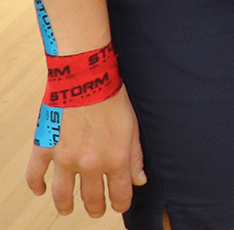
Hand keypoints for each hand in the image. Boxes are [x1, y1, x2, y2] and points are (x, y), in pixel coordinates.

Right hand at [26, 90, 145, 216]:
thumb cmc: (115, 102)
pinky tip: (41, 190)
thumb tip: (139, 180)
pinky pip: (35, 174)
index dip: (121, 203)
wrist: (88, 82)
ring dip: (65, 205)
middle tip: (96, 210)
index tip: (119, 206)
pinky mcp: (46, 149)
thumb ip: (135, 158)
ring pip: (63, 194)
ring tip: (67, 210)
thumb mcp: (134, 130)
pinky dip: (36, 185)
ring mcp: (65, 159)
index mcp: (116, 160)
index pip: (120, 193)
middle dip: (96, 207)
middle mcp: (90, 165)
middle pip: (92, 197)